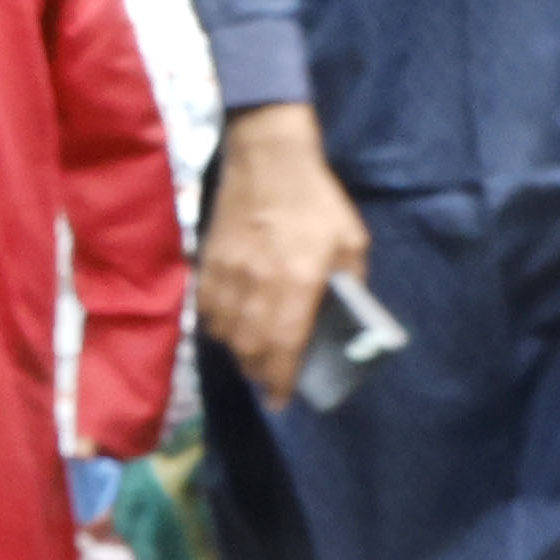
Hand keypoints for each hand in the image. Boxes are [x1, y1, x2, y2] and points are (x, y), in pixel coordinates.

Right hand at [197, 116, 365, 399]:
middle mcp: (258, 284)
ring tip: (253, 356)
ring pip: (225, 332)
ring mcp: (228, 273)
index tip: (281, 400)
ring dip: (239, 352)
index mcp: (297, 280)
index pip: (284, 345)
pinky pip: (207, 309)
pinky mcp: (209, 262)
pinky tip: (231, 326)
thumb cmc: (316, 201)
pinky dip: (219, 326)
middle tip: (271, 379)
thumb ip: (350, 283)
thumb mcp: (351, 241)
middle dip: (260, 371)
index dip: (281, 379)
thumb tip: (347, 316)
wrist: (267, 159)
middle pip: (250, 346)